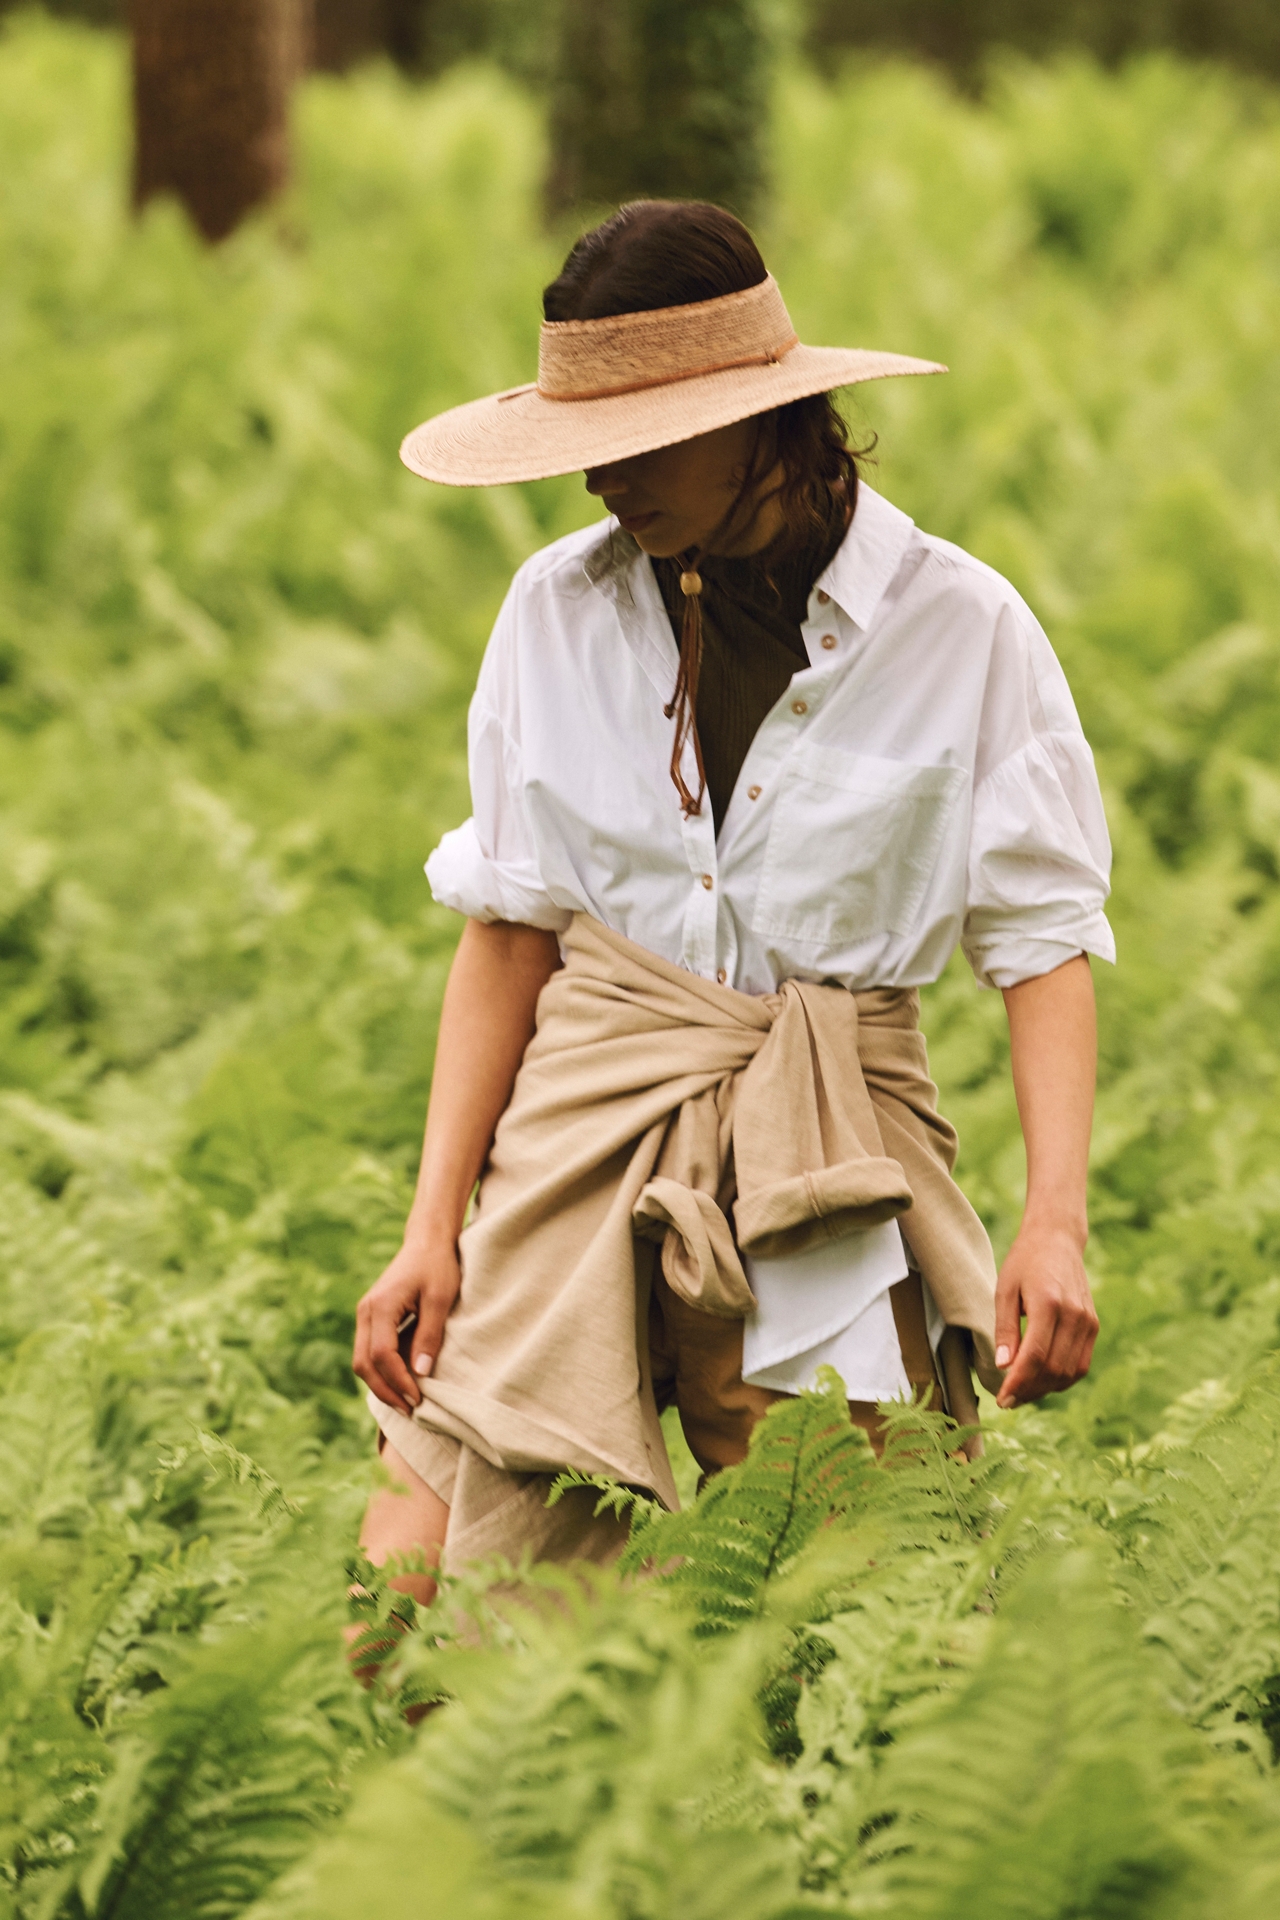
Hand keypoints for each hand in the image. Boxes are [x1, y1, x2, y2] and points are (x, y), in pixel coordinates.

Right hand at [353, 1233, 461, 1415]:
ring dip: (381, 1384)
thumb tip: (421, 1373)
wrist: (427, 1241)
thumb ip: (429, 1335)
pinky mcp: (372, 1317)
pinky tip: (401, 1382)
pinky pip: (368, 1351)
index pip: (381, 1355)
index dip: (398, 1381)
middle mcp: (366, 1311)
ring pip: (362, 1360)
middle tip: (411, 1409)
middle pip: (363, 1363)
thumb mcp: (441, 1299)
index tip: (418, 1399)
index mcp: (381, 1306)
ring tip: (406, 1401)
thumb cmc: (438, 1266)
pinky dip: (381, 1371)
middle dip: (385, 1391)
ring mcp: (365, 1314)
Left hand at [994, 1223, 1097, 1408]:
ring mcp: (1088, 1322)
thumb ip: (1005, 1329)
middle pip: (1054, 1369)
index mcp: (1049, 1303)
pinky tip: (1041, 1381)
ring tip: (1021, 1393)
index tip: (1001, 1398)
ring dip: (1045, 1389)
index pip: (1035, 1356)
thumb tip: (1003, 1367)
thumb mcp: (1005, 1289)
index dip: (1018, 1383)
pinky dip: (1062, 1379)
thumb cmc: (1024, 1262)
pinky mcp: (1093, 1325)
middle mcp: (1074, 1315)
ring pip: (1070, 1372)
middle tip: (1007, 1400)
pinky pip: (1081, 1363)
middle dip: (1029, 1391)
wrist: (1057, 1239)